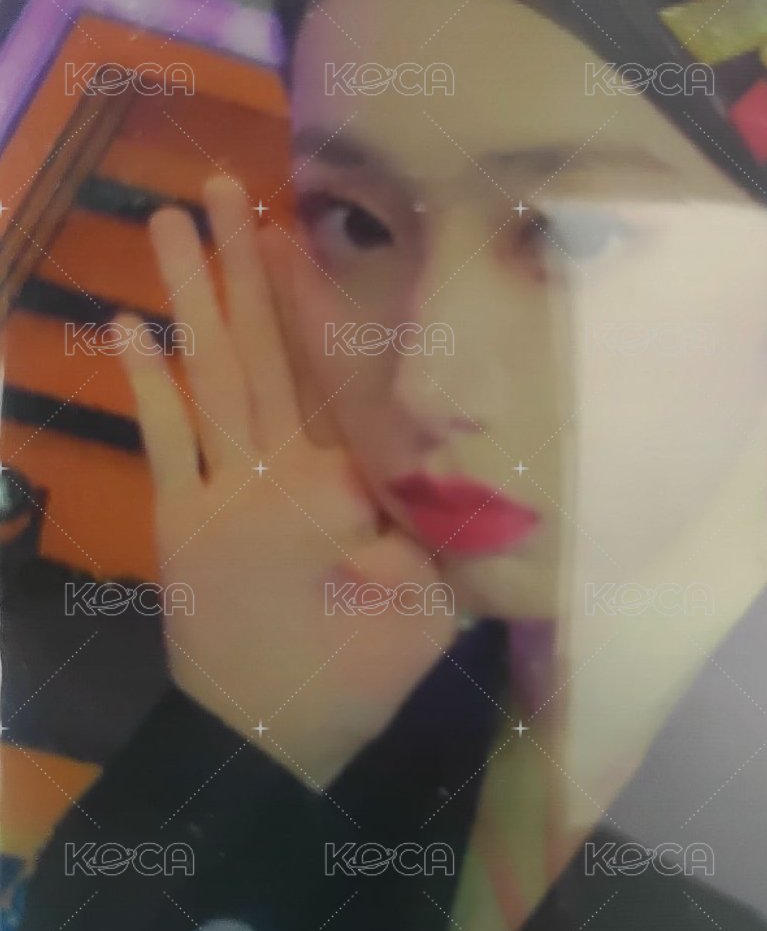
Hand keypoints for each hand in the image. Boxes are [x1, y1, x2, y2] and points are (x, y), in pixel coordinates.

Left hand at [118, 176, 458, 787]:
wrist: (261, 742)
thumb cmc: (351, 674)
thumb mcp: (430, 606)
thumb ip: (448, 530)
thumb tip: (475, 462)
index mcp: (337, 487)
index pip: (333, 376)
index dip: (310, 296)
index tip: (293, 225)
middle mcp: (271, 471)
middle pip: (255, 352)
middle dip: (235, 266)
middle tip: (216, 188)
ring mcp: (214, 493)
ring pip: (205, 378)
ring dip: (187, 298)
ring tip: (167, 224)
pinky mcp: (177, 520)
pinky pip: (161, 439)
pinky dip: (146, 382)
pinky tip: (129, 327)